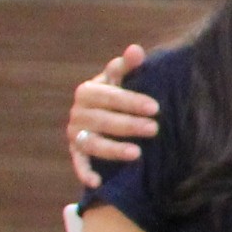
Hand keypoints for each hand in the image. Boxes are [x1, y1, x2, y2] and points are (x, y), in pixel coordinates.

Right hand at [68, 46, 159, 189]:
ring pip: (92, 142)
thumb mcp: (123, 80)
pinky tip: (97, 182)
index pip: (109, 95)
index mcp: (88, 91)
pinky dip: (85, 172)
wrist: (104, 117)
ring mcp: (76, 133)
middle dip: (128, 125)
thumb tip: (136, 49)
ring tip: (137, 153)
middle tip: (154, 128)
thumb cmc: (119, 95)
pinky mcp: (76, 152)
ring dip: (112, 149)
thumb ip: (128, 67)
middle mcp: (78, 112)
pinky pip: (78, 163)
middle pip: (102, 120)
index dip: (131, 101)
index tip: (155, 107)